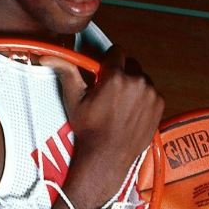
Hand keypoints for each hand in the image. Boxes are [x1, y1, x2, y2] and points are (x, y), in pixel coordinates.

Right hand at [40, 46, 163, 208]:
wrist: (107, 157)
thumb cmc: (89, 131)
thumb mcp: (74, 101)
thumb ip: (67, 73)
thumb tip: (49, 58)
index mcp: (116, 77)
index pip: (116, 51)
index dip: (108, 61)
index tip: (104, 72)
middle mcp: (137, 82)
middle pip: (131, 64)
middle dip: (121, 73)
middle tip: (111, 91)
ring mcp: (151, 93)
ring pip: (142, 78)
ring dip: (133, 85)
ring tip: (121, 104)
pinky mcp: (159, 105)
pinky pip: (152, 92)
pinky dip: (144, 98)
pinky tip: (131, 112)